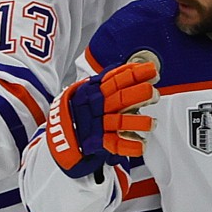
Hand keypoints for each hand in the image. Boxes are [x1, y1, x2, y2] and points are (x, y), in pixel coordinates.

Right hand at [44, 56, 157, 178]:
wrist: (57, 134)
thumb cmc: (80, 110)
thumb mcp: (89, 90)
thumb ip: (108, 80)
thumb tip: (130, 66)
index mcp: (96, 92)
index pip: (116, 80)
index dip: (133, 74)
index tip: (152, 70)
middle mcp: (98, 107)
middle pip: (119, 98)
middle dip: (137, 94)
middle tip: (153, 92)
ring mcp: (97, 124)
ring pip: (119, 122)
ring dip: (136, 122)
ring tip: (151, 123)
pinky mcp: (97, 142)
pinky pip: (114, 144)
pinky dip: (129, 146)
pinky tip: (142, 145)